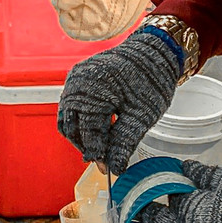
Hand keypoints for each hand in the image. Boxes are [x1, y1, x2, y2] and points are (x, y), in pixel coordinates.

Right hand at [58, 30, 180, 174]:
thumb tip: (114, 168)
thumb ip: (124, 142)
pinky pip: (71, 107)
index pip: (89, 132)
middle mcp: (78, 82)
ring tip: (101, 148)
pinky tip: (98, 131)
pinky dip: (81, 122)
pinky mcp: (77, 78)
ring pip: (67, 119)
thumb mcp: (142, 115)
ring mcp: (75, 78)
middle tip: (104, 162)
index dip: (98, 154)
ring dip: (81, 136)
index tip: (108, 171)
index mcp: (95, 88)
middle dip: (87, 147)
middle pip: (71, 127)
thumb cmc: (151, 79)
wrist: (154, 52)